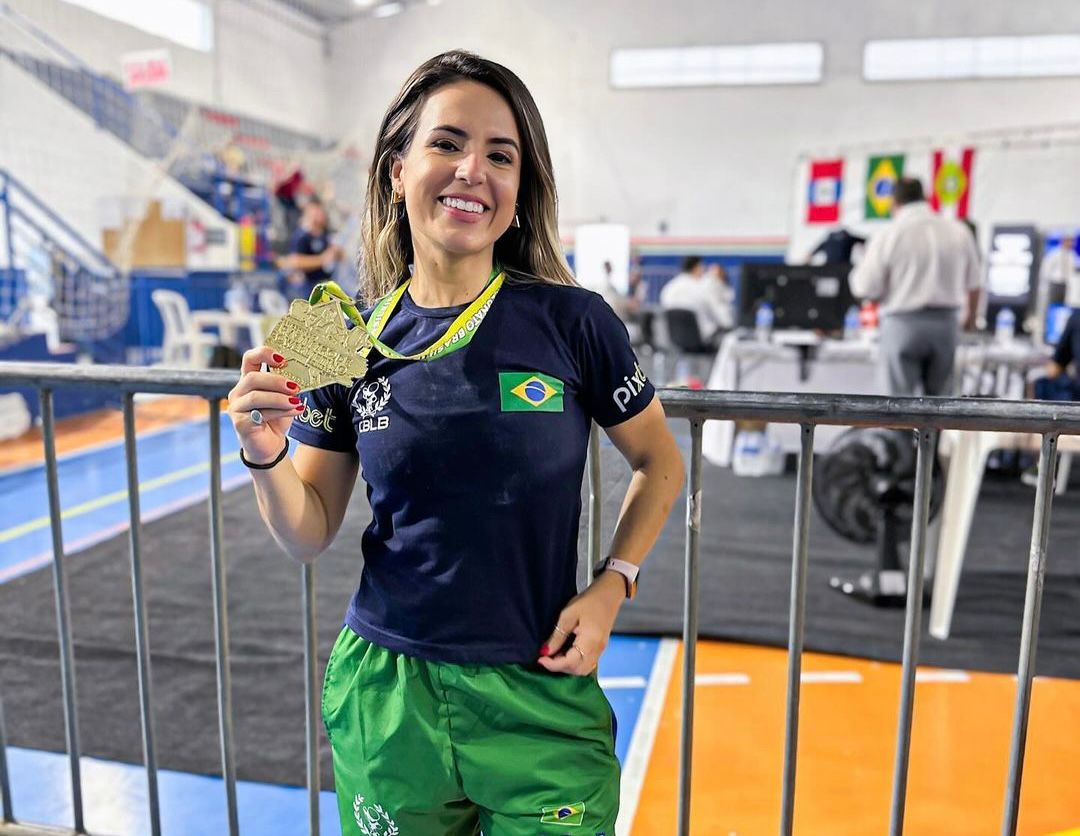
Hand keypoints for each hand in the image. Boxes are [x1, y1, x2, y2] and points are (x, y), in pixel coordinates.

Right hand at [227, 347, 304, 462]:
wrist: (270, 445)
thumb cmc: (276, 418)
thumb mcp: (284, 398)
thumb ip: (286, 386)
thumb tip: (298, 376)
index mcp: (249, 380)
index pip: (250, 359)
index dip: (264, 354)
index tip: (283, 360)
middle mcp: (239, 391)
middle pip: (253, 378)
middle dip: (276, 381)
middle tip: (295, 387)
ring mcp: (236, 407)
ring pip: (256, 396)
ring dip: (279, 399)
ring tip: (297, 402)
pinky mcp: (240, 422)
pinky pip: (260, 413)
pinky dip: (280, 412)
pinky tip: (295, 411)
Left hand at [537, 571, 624, 675]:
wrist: (609, 594)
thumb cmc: (589, 600)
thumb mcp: (568, 614)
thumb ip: (557, 635)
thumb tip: (545, 651)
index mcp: (590, 641)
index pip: (570, 662)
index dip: (553, 664)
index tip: (540, 659)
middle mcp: (597, 649)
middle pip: (578, 670)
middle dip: (560, 667)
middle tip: (547, 657)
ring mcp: (601, 650)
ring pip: (583, 669)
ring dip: (568, 667)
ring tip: (556, 655)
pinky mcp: (600, 648)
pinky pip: (587, 663)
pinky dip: (575, 663)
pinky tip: (566, 653)